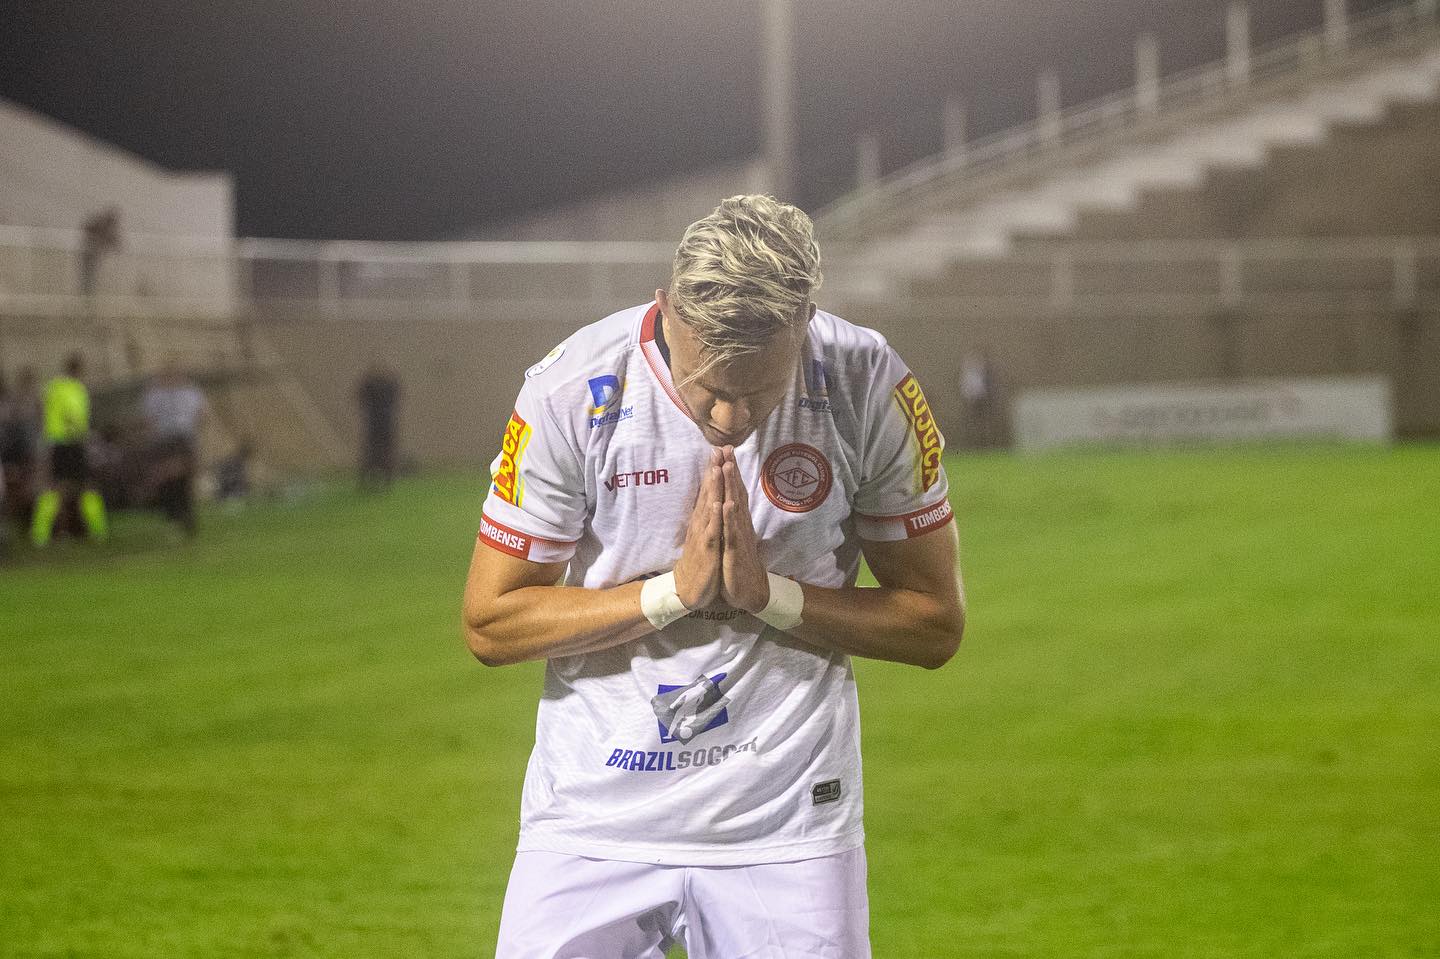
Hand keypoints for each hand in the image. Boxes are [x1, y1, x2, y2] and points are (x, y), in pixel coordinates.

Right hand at [673, 448, 723, 608]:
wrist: (690, 590)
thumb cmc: (700, 561)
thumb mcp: (705, 535)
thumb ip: (706, 517)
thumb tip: (710, 499)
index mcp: (703, 520)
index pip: (708, 491)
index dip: (714, 470)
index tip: (719, 450)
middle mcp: (701, 524)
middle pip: (707, 493)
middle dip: (713, 471)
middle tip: (717, 449)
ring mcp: (704, 536)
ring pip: (708, 508)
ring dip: (712, 489)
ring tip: (716, 469)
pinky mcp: (708, 551)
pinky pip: (712, 532)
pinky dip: (714, 518)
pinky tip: (717, 505)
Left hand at [719, 446, 770, 613]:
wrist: (749, 592)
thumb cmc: (739, 564)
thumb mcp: (735, 538)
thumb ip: (734, 520)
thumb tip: (732, 501)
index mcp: (738, 522)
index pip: (734, 491)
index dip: (730, 471)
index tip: (725, 450)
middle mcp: (741, 525)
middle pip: (736, 493)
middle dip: (731, 471)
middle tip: (727, 448)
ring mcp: (738, 537)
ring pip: (734, 508)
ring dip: (731, 487)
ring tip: (728, 466)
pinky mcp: (734, 551)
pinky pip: (731, 533)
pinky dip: (728, 518)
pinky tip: (726, 504)